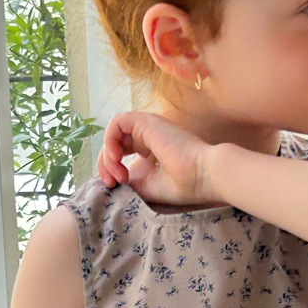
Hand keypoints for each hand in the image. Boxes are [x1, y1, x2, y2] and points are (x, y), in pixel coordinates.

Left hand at [96, 110, 220, 208]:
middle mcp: (148, 136)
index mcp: (150, 151)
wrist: (202, 176)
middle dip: (106, 164)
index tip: (115, 186)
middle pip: (114, 143)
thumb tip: (109, 179)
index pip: (120, 153)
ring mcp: (148, 127)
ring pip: (114, 133)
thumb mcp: (145, 187)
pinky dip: (110, 140)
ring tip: (117, 172)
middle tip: (113, 182)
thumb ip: (127, 180)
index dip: (111, 169)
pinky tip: (116, 158)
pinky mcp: (147, 121)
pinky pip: (117, 122)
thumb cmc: (180, 185)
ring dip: (108, 155)